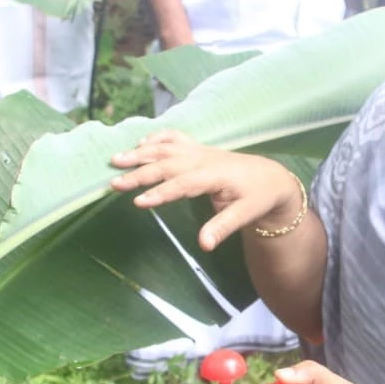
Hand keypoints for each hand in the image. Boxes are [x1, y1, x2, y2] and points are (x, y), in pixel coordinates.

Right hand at [109, 130, 302, 250]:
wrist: (270, 176)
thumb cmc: (257, 197)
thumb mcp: (245, 215)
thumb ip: (223, 227)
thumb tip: (204, 245)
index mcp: (214, 175)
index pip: (182, 184)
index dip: (160, 192)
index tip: (138, 202)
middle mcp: (203, 159)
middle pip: (167, 164)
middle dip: (139, 174)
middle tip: (114, 184)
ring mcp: (199, 151)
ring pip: (165, 148)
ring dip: (140, 153)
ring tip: (115, 159)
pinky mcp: (198, 149)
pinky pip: (174, 138)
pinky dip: (157, 138)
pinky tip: (140, 143)